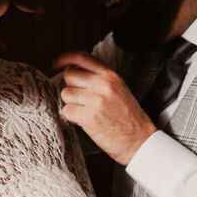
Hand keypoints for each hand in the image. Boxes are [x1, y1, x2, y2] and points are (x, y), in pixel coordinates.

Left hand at [54, 51, 155, 166]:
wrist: (139, 139)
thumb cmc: (129, 117)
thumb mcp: (119, 89)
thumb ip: (99, 78)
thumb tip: (73, 75)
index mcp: (111, 75)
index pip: (82, 57)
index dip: (65, 58)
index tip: (56, 64)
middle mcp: (103, 84)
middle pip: (69, 75)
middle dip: (69, 86)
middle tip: (77, 98)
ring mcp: (95, 100)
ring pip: (66, 94)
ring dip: (71, 103)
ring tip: (85, 111)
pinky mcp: (89, 117)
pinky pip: (67, 111)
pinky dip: (72, 117)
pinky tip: (85, 121)